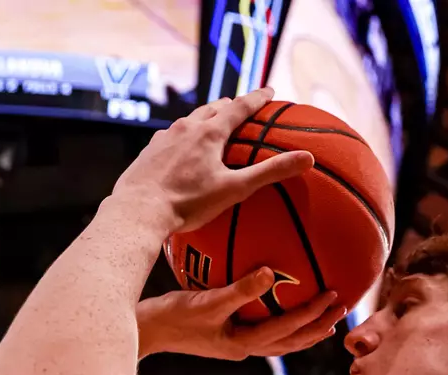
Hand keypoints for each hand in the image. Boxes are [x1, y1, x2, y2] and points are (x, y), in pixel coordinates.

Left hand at [112, 88, 312, 234]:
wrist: (139, 210)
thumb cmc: (189, 202)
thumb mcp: (235, 189)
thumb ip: (269, 173)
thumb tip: (308, 158)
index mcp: (209, 132)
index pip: (240, 106)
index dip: (257, 98)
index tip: (270, 91)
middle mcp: (186, 127)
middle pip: (213, 108)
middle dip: (229, 105)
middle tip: (241, 106)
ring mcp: (165, 137)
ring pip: (190, 120)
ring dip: (205, 118)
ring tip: (212, 124)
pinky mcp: (150, 151)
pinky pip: (172, 137)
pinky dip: (185, 137)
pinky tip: (183, 150)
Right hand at [137, 267, 345, 360]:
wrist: (143, 331)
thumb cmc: (170, 316)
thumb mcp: (205, 301)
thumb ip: (240, 289)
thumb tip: (272, 273)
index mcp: (242, 343)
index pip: (287, 330)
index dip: (312, 315)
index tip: (333, 295)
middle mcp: (244, 348)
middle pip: (291, 341)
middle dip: (318, 326)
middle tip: (342, 307)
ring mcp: (236, 345)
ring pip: (281, 340)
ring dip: (305, 329)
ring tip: (326, 317)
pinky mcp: (227, 337)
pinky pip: (264, 329)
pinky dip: (281, 321)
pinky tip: (282, 305)